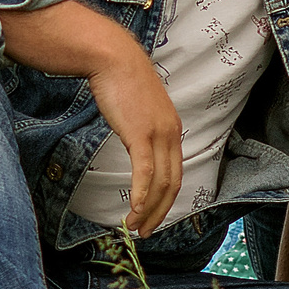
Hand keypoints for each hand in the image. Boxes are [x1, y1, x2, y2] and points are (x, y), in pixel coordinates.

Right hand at [89, 50, 183, 234]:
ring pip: (160, 182)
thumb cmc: (121, 80)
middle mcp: (171, 134)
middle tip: (144, 231)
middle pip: (172, 184)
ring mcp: (158, 134)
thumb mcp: (138, 109)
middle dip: (159, 212)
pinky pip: (145, 170)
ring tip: (133, 226)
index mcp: (172, 130)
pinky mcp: (141, 133)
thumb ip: (142, 128)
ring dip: (147, 209)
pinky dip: (141, 193)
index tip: (152, 216)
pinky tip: (134, 208)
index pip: (175, 174)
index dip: (165, 200)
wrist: (113, 57)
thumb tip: (136, 142)